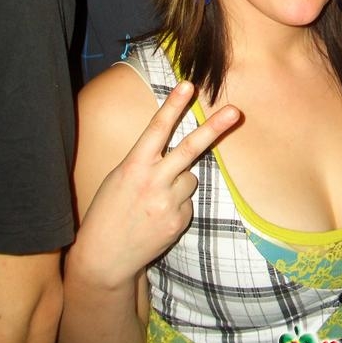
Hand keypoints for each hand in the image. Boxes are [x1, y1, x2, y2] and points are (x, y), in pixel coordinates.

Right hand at [74, 82, 239, 288]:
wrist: (105, 257)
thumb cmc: (109, 210)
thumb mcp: (119, 178)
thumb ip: (146, 162)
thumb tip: (180, 155)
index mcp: (133, 166)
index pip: (157, 129)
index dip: (173, 105)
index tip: (188, 85)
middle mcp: (153, 182)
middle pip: (190, 149)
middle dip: (214, 128)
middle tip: (236, 111)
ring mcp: (168, 203)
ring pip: (190, 178)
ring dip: (179, 183)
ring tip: (154, 201)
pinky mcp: (180, 221)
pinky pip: (188, 202)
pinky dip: (177, 205)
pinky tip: (157, 217)